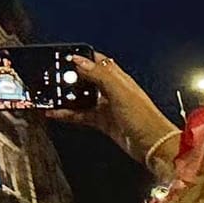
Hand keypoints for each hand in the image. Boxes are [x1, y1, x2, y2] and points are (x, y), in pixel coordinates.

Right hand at [56, 53, 179, 177]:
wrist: (153, 145)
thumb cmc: (143, 117)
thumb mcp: (120, 92)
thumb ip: (99, 75)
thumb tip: (79, 60)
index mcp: (118, 79)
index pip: (98, 62)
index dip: (82, 57)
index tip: (64, 57)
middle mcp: (112, 91)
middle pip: (87, 79)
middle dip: (70, 77)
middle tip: (52, 77)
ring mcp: (107, 107)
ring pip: (81, 98)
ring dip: (66, 97)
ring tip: (50, 96)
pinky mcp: (103, 122)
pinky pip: (81, 115)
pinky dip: (67, 114)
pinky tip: (55, 114)